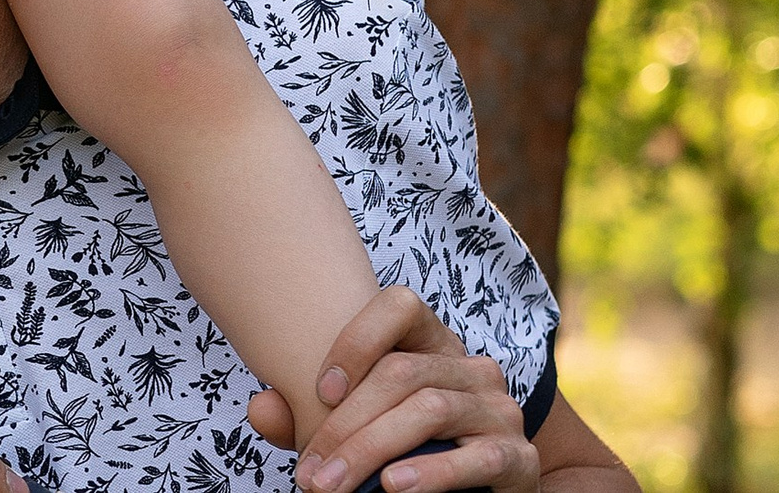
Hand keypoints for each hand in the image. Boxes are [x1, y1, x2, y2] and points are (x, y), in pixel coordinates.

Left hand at [247, 286, 536, 492]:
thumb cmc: (405, 453)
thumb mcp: (355, 429)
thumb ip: (306, 415)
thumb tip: (259, 410)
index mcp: (432, 345)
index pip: (400, 304)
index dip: (357, 339)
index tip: (319, 389)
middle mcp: (471, 368)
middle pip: (402, 372)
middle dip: (344, 424)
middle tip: (310, 471)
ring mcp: (500, 410)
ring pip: (430, 410)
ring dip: (371, 451)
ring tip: (333, 485)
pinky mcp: (519, 457)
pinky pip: (477, 457)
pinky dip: (431, 473)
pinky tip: (394, 486)